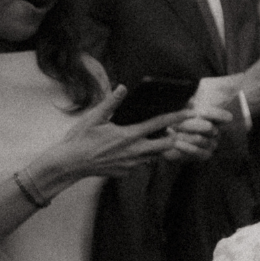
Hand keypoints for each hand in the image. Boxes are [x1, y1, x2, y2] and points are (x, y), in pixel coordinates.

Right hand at [25, 85, 203, 195]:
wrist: (68, 165)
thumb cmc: (79, 139)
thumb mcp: (94, 117)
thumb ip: (111, 103)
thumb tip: (122, 87)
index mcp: (129, 135)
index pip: (160, 124)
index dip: (177, 117)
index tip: (191, 112)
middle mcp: (134, 151)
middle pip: (166, 145)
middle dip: (173, 137)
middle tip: (172, 131)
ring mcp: (131, 164)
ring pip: (155, 156)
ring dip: (157, 148)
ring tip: (150, 139)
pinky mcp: (126, 172)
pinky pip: (141, 164)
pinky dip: (142, 157)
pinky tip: (132, 150)